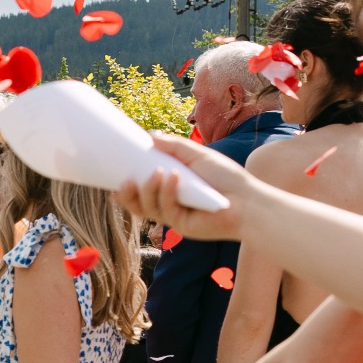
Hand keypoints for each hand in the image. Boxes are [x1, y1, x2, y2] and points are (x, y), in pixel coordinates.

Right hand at [116, 136, 254, 242]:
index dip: (125, 188)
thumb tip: (149, 136)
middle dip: (128, 194)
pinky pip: (167, 210)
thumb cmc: (227, 178)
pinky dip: (168, 192)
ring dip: (149, 189)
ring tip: (157, 172)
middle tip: (125, 180)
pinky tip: (174, 178)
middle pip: (138, 204)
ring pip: (148, 208)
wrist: (250, 201)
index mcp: (170, 191)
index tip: (113, 178)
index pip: (142, 191)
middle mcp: (169, 206)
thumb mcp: (198, 156)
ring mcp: (175, 218)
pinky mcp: (183, 226)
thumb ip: (175, 146)